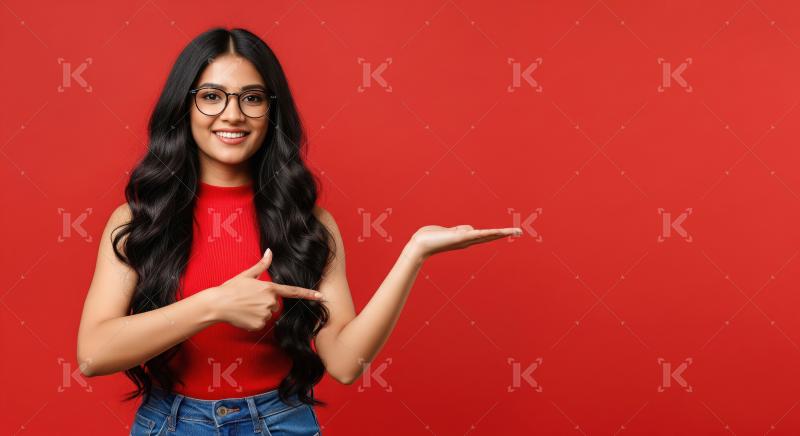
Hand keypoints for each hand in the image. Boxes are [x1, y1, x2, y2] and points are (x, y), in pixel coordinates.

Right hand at [209, 248, 324, 330]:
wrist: (217, 304)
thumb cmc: (231, 288)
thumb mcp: (246, 275)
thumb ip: (261, 265)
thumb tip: (270, 251)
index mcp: (269, 288)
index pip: (293, 291)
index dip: (308, 294)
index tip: (321, 296)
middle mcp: (270, 301)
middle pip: (275, 304)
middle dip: (265, 302)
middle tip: (250, 299)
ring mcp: (265, 314)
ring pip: (268, 314)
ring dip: (259, 312)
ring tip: (245, 307)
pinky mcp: (259, 325)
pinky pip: (261, 323)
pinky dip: (254, 321)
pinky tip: (244, 315)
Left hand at [407, 225, 522, 260]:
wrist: (421, 245)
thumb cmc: (431, 237)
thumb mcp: (449, 231)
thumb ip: (461, 229)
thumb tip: (472, 229)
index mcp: (466, 239)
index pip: (485, 235)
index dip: (498, 233)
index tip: (510, 232)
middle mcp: (468, 241)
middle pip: (490, 236)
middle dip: (505, 233)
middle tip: (519, 231)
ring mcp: (465, 240)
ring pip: (487, 235)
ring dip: (500, 233)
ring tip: (513, 231)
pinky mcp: (461, 238)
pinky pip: (477, 234)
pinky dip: (488, 233)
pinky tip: (497, 232)